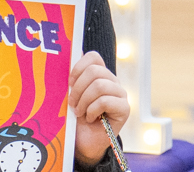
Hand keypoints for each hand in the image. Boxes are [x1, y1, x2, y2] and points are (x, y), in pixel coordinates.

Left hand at [70, 51, 128, 165]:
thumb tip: (68, 52)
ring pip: (100, 85)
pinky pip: (105, 101)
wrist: (82, 141)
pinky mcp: (124, 109)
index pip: (94, 57)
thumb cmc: (74, 117)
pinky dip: (92, 110)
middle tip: (71, 103)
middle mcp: (112, 82)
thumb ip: (70, 77)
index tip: (68, 82)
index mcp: (99, 75)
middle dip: (77, 88)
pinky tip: (89, 118)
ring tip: (79, 112)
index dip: (78, 66)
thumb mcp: (68, 94)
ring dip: (84, 100)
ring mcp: (120, 95)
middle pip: (95, 71)